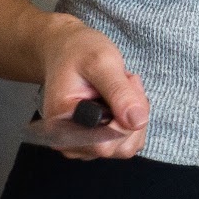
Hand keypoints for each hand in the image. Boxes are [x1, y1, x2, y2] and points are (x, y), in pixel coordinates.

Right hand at [36, 17, 149, 160]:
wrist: (66, 51)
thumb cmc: (78, 53)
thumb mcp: (102, 62)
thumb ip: (119, 92)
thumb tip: (137, 121)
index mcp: (61, 125)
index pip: (104, 144)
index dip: (125, 118)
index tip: (125, 84)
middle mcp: (69, 142)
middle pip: (119, 146)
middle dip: (133, 112)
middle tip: (124, 81)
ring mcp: (83, 145)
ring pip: (127, 145)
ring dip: (134, 114)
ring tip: (121, 86)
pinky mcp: (96, 141)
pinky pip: (127, 140)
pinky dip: (132, 118)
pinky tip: (120, 97)